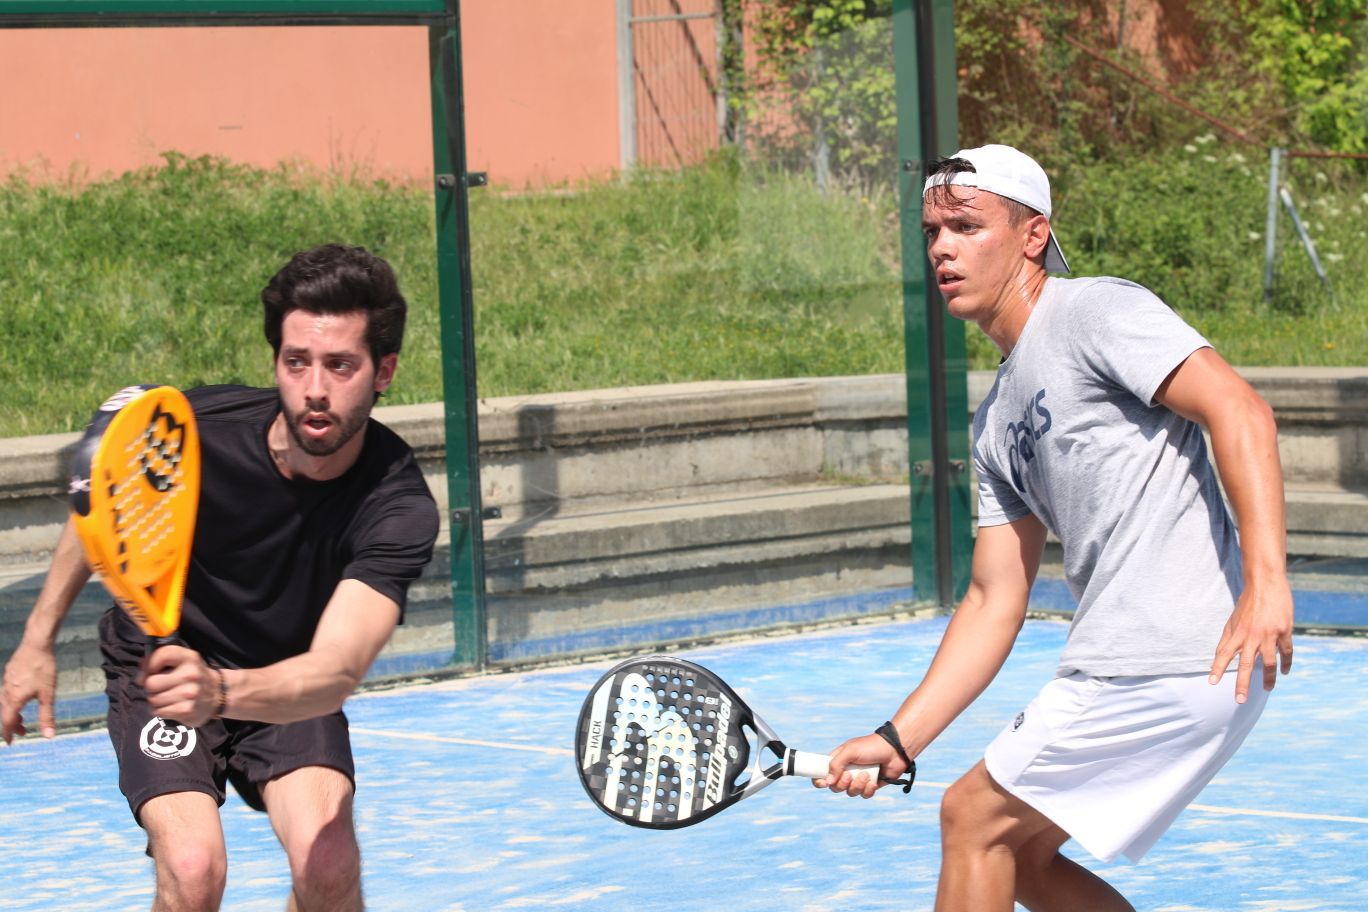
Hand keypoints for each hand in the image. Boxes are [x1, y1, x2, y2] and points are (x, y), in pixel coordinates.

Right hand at [1, 640, 58, 743]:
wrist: (36, 644)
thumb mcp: (48, 695)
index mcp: (14, 699)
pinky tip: (21, 697)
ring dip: (12, 713)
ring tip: (23, 717)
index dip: (9, 734)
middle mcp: (6, 692)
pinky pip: (6, 692)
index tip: (11, 742)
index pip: (7, 722)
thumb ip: (47, 716)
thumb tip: (49, 736)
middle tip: (23, 731)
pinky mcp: (8, 674)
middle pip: (4, 714)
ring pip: (4, 703)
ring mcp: (6, 682)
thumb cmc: (44, 669)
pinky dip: (11, 701)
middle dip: (13, 725)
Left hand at [138, 645, 220, 727]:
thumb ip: (161, 660)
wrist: (218, 694)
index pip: (161, 655)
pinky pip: (158, 712)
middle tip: (161, 687)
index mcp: (189, 658)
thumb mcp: (183, 660)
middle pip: (151, 683)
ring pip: (153, 699)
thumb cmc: (192, 675)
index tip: (149, 672)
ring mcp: (190, 694)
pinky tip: (171, 706)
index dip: (148, 664)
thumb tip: (139, 677)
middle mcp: (191, 674)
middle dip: (151, 687)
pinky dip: (160, 710)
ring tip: (167, 697)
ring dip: (155, 700)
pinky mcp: (186, 710)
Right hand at [813, 733, 906, 798]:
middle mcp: (847, 771)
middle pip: (835, 787)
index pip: (822, 773)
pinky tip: (874, 781)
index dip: (820, 780)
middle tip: (850, 775)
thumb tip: (828, 781)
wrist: (895, 750)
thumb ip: (836, 764)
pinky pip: (864, 795)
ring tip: (867, 774)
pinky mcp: (870, 786)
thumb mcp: (850, 751)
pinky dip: (868, 789)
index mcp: (839, 761)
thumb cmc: (871, 746)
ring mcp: (858, 779)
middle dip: (842, 784)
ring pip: (850, 792)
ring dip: (858, 785)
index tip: (823, 782)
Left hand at [1209, 578, 1293, 702]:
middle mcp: (1251, 635)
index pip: (1223, 654)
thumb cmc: (1247, 604)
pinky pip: (1286, 652)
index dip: (1217, 668)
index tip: (1211, 682)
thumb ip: (1228, 639)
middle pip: (1245, 664)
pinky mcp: (1284, 631)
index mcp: (1236, 632)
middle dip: (1242, 683)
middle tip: (1239, 700)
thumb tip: (1219, 656)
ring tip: (1266, 689)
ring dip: (1267, 678)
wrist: (1265, 584)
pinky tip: (1284, 672)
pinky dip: (1286, 664)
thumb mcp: (1233, 620)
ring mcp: (1269, 634)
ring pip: (1268, 663)